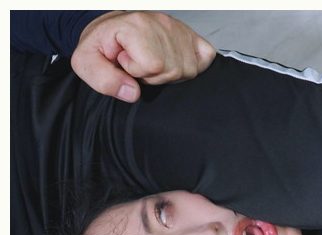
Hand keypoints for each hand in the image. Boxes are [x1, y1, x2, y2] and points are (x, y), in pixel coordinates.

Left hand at [71, 11, 215, 102]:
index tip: (124, 61)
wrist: (112, 30)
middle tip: (138, 63)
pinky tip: (173, 60)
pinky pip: (206, 57)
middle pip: (172, 69)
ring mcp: (180, 29)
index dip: (136, 71)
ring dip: (169, 72)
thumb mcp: (85, 63)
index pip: (152, 65)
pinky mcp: (192, 35)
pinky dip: (193, 64)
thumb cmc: (102, 46)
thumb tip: (132, 93)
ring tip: (152, 61)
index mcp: (136, 26)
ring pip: (188, 69)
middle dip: (153, 75)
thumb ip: (103, 79)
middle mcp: (162, 24)